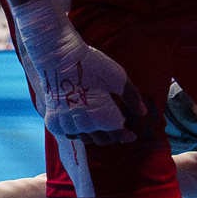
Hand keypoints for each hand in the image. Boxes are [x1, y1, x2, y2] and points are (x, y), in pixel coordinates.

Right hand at [10, 0, 148, 144]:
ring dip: (96, 135)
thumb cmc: (90, 64)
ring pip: (86, 139)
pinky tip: (83, 124)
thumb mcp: (117, 77)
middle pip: (102, 140)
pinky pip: (70, 135)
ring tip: (100, 126)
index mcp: (103, 116)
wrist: (58, 57)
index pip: (117, 134)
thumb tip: (142, 113)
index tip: (131, 134)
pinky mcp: (54, 122)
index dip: (126, 135)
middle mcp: (85, 125)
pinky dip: (79, 133)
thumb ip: (131, 97)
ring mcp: (67, 125)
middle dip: (112, 136)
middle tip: (116, 128)